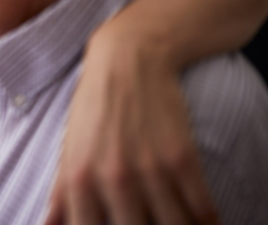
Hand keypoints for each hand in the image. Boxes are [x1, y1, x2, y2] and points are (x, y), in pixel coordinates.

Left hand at [42, 27, 218, 224]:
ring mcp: (150, 170)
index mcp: (79, 180)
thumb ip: (61, 194)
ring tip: (176, 223)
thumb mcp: (70, 148)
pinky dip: (206, 223)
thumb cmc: (94, 107)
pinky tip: (202, 222)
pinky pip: (202, 212)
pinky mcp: (182, 159)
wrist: (128, 58)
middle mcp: (113, 179)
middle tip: (149, 221)